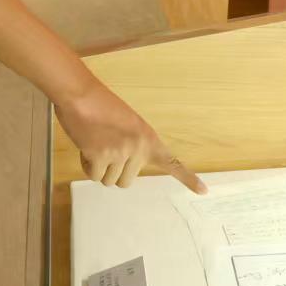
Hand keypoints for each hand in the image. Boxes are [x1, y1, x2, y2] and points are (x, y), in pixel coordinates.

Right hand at [54, 80, 205, 192]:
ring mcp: (120, 152)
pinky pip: (94, 175)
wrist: (81, 95)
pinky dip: (87, 165)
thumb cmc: (100, 106)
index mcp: (148, 138)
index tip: (204, 191)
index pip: (171, 162)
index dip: (187, 178)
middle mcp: (138, 147)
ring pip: (109, 180)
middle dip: (113, 171)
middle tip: (105, 148)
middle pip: (126, 181)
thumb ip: (133, 145)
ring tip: (95, 143)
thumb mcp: (127, 125)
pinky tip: (86, 146)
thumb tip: (125, 170)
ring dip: (99, 167)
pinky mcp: (101, 156)